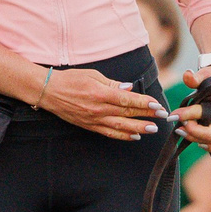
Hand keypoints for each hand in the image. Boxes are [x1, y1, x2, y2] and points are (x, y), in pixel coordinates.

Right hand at [38, 67, 163, 140]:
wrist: (48, 92)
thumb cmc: (70, 79)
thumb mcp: (93, 75)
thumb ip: (112, 83)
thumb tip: (129, 89)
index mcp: (101, 93)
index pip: (128, 100)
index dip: (144, 103)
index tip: (157, 105)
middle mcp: (99, 109)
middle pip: (128, 114)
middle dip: (147, 116)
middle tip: (161, 118)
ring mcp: (94, 119)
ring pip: (121, 126)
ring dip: (138, 129)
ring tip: (152, 129)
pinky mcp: (89, 126)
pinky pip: (109, 133)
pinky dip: (123, 136)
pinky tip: (134, 136)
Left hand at [169, 68, 210, 152]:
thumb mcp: (205, 74)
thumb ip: (195, 77)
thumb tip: (187, 75)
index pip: (204, 113)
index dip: (187, 115)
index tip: (172, 114)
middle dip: (193, 132)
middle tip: (178, 127)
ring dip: (196, 139)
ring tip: (181, 132)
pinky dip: (209, 147)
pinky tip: (197, 143)